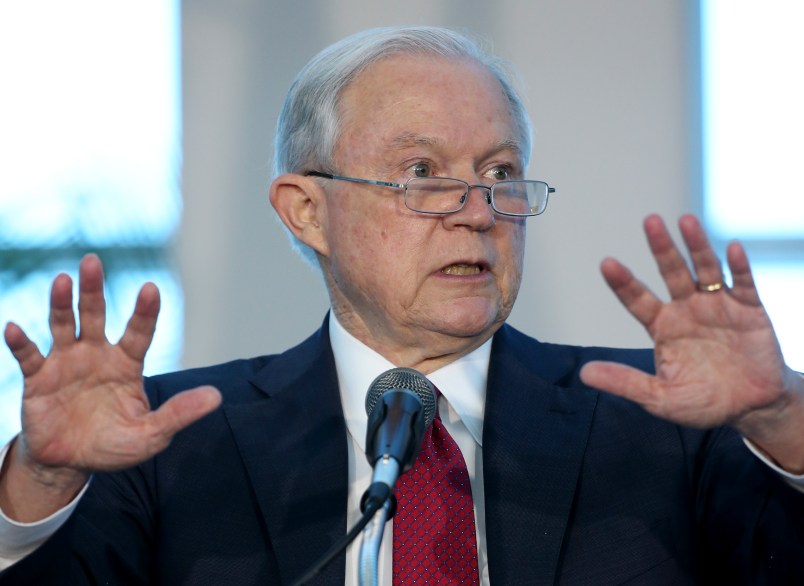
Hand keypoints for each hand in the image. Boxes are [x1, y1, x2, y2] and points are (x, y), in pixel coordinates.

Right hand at [1, 254, 220, 518]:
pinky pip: (29, 356)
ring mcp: (66, 363)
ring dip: (61, 303)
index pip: (139, 331)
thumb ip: (178, 414)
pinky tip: (14, 327)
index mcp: (127, 363)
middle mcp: (97, 354)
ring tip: (61, 280)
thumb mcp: (151, 434)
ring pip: (63, 325)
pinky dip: (21, 342)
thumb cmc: (115, 444)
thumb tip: (216, 397)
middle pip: (96, 314)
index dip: (144, 311)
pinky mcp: (38, 379)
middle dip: (94, 289)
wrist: (71, 463)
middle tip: (93, 260)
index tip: (151, 288)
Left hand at [580, 214, 803, 471]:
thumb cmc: (703, 401)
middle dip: (661, 247)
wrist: (751, 408)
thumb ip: (625, 382)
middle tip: (650, 221)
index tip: (607, 263)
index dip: (623, 282)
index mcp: (662, 326)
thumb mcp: (659, 398)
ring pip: (705, 269)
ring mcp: (718, 305)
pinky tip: (731, 247)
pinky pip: (744, 283)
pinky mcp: (750, 310)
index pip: (637, 299)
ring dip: (697, 245)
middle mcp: (687, 309)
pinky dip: (739, 266)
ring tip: (686, 221)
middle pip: (671, 272)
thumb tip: (584, 374)